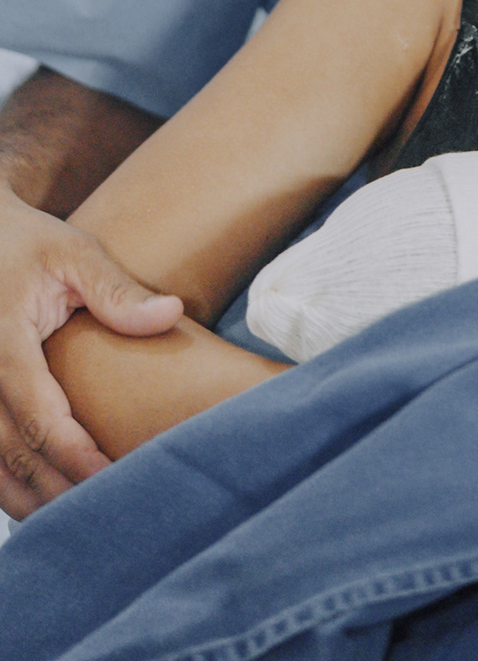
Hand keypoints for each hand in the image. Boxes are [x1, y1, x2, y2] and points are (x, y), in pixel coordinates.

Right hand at [0, 183, 181, 516]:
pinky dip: (10, 485)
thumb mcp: (73, 253)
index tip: (117, 480)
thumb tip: (171, 314)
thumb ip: (117, 290)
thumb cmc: (27, 244)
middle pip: (16, 457)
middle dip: (61, 492)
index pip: (42, 420)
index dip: (78, 459)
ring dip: (33, 500)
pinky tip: (43, 499)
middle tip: (112, 514)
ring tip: (81, 522)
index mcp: (4, 345)